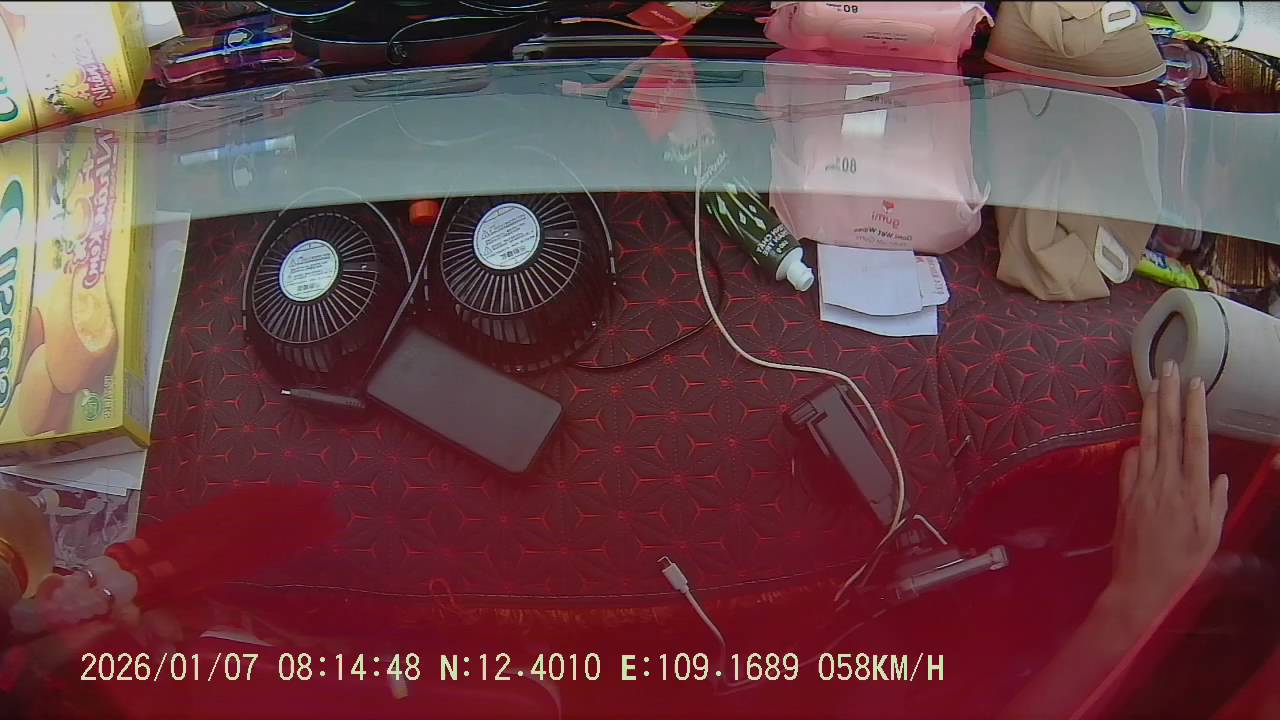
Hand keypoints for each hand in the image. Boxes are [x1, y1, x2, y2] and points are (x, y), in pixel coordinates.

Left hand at [1105, 360, 1228, 630]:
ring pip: (1147, 439)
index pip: (1195, 440)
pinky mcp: (1124, 495)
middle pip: (1167, 430)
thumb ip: (1216, 502)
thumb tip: (1219, 476)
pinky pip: (1129, 463)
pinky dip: (1136, 447)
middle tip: (1168, 366)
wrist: (1140, 585)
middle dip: (1167, 395)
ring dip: (1150, 409)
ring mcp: (1142, 486)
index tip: (1194, 384)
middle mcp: (1166, 483)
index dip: (1194, 409)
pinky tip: (1140, 434)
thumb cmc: (1183, 563)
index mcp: (1193, 491)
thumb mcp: (1211, 535)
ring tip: (1152, 383)